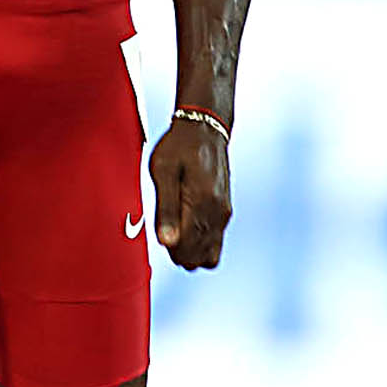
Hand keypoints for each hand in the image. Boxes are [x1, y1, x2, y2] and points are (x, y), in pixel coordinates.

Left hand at [149, 114, 231, 269]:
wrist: (205, 128)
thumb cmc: (179, 147)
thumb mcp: (163, 171)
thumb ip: (166, 209)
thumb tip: (166, 243)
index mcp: (201, 204)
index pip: (186, 251)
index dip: (168, 248)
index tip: (160, 228)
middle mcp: (217, 213)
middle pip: (197, 258)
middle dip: (178, 252)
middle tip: (166, 225)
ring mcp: (224, 214)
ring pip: (209, 255)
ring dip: (190, 250)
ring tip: (176, 225)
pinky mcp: (226, 211)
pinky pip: (216, 243)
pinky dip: (200, 242)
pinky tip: (187, 222)